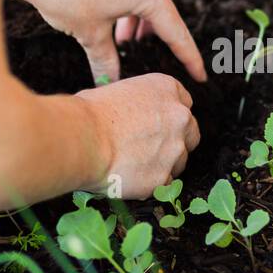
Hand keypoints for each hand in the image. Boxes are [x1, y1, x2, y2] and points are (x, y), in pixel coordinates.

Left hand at [0, 0, 207, 83]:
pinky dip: (130, 1)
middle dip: (154, 35)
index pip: (175, 31)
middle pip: (162, 11)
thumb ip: (108, 60)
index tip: (200, 75)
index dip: (188, 57)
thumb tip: (112, 82)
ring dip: (139, 18)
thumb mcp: (89, 35)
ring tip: (122, 38)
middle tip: (140, 53)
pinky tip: (113, 15)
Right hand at [76, 73, 200, 197]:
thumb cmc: (89, 114)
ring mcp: (175, 149)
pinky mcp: (164, 177)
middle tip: (150, 148)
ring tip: (134, 165)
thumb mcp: (118, 92)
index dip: (169, 116)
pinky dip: (150, 183)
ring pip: (179, 161)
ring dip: (162, 164)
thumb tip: (134, 114)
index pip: (184, 102)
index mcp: (167, 89)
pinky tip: (130, 178)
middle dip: (175, 141)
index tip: (159, 124)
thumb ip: (138, 103)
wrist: (82, 140)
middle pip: (190, 132)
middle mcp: (179, 117)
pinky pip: (164, 183)